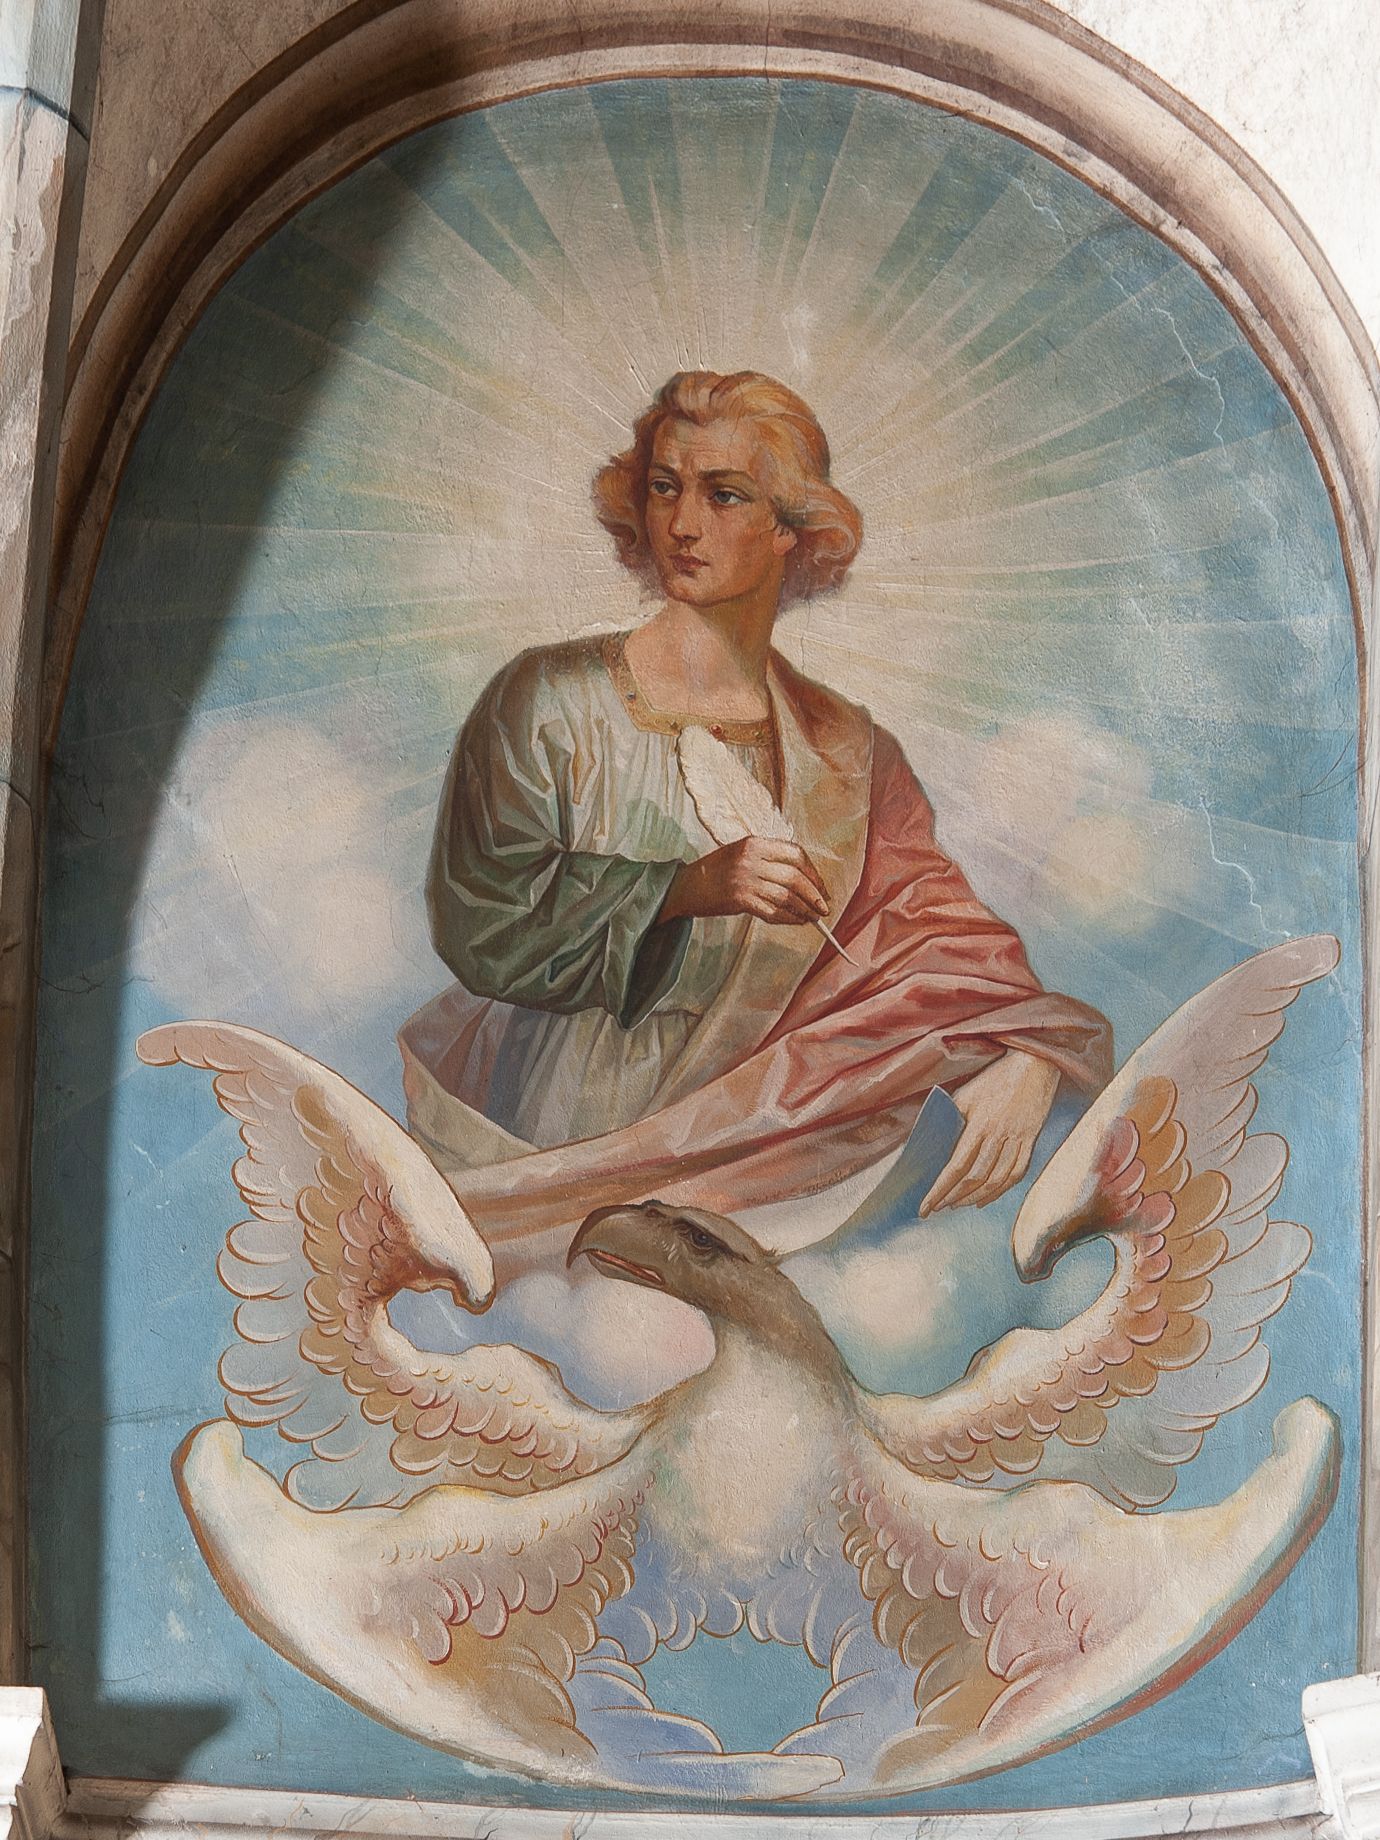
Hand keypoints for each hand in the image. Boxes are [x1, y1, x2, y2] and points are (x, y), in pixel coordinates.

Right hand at [660, 837, 830, 926]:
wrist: (684, 886)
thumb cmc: (715, 872)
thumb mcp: (741, 853)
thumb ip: (768, 859)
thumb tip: (803, 879)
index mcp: (754, 843)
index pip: (796, 854)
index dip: (814, 872)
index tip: (821, 887)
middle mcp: (751, 859)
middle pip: (795, 877)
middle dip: (814, 894)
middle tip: (824, 907)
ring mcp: (745, 880)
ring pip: (787, 896)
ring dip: (804, 910)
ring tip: (813, 918)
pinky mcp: (740, 900)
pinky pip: (773, 911)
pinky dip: (789, 919)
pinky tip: (796, 921)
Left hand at [919, 1049, 1059, 1214]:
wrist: (1034, 1065)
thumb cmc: (994, 1079)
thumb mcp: (966, 1094)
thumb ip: (950, 1119)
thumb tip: (933, 1146)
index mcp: (979, 1123)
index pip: (955, 1166)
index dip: (939, 1190)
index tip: (925, 1207)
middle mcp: (999, 1135)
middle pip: (974, 1178)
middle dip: (952, 1197)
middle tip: (938, 1207)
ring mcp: (1018, 1140)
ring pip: (996, 1180)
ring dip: (974, 1198)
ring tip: (957, 1205)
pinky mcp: (1032, 1141)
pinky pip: (1016, 1174)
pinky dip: (1000, 1191)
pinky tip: (985, 1198)